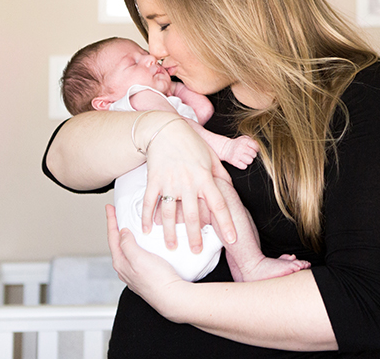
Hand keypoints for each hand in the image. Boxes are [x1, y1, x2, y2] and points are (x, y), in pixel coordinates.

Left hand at [106, 204, 186, 317]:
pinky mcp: (145, 275)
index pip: (112, 237)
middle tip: (118, 215)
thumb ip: (127, 244)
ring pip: (127, 251)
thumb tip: (122, 232)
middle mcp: (125, 269)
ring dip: (127, 237)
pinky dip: (136, 246)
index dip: (111, 221)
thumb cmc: (157, 280)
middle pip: (117, 243)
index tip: (109, 208)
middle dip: (117, 228)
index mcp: (121, 263)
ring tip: (130, 227)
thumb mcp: (138, 258)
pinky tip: (144, 245)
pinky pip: (137, 256)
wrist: (172, 297)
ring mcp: (135, 273)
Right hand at [140, 118, 236, 252]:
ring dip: (170, 232)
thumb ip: (220, 175)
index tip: (232, 239)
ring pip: (170, 213)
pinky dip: (147, 217)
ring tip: (171, 247)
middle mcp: (188, 182)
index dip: (226, 223)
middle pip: (193, 215)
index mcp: (205, 177)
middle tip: (196, 251)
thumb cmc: (191, 142)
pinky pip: (150, 202)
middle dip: (195, 236)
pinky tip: (147, 230)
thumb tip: (230, 190)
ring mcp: (170, 182)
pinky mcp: (154, 180)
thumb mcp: (211, 156)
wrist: (166, 129)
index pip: (219, 205)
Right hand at [219, 135, 258, 169]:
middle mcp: (240, 147)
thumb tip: (258, 146)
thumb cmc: (237, 144)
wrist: (226, 148)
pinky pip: (244, 166)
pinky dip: (243, 165)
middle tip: (248, 154)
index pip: (256, 146)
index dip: (256, 149)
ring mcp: (237, 155)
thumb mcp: (244, 138)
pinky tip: (241, 161)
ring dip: (248, 160)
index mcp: (244, 140)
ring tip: (245, 158)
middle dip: (252, 155)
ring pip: (250, 161)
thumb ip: (252, 141)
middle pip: (254, 154)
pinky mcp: (234, 161)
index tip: (254, 149)